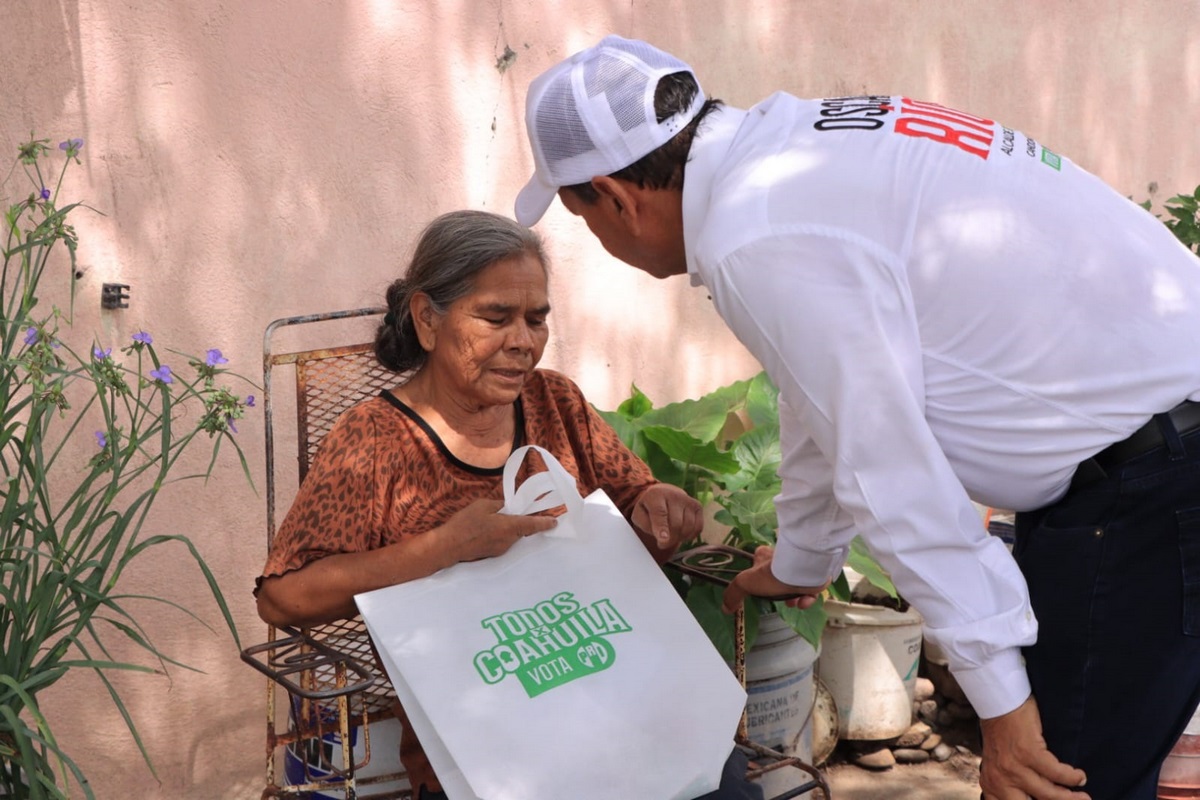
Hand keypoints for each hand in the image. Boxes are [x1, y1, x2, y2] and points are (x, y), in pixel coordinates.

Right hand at [440, 498, 556, 562]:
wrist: (449, 546)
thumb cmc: (465, 523)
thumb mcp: (482, 505)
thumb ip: (499, 505)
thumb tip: (507, 507)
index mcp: (508, 526)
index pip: (531, 524)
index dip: (544, 523)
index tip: (555, 523)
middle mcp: (508, 540)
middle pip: (523, 530)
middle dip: (522, 522)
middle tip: (515, 513)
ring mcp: (502, 549)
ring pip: (513, 536)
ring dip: (510, 529)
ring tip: (494, 521)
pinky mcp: (494, 554)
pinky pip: (504, 542)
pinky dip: (502, 535)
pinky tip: (488, 531)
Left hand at [630, 483, 703, 553]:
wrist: (664, 496)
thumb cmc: (649, 509)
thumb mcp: (639, 515)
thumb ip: (645, 525)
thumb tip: (662, 537)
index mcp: (655, 495)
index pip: (660, 513)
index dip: (662, 527)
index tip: (663, 540)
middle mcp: (674, 494)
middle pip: (675, 524)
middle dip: (669, 540)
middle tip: (662, 544)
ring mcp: (688, 500)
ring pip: (687, 527)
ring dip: (679, 538)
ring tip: (670, 536)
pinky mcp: (697, 506)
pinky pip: (697, 528)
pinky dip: (689, 535)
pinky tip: (680, 533)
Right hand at [721, 546, 827, 613]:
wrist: (801, 571)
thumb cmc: (771, 574)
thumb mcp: (745, 584)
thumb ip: (733, 594)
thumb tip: (725, 608)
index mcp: (764, 556)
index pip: (759, 559)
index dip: (758, 573)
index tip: (759, 586)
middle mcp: (782, 558)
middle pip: (778, 575)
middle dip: (777, 590)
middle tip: (777, 599)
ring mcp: (800, 565)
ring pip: (795, 583)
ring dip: (793, 596)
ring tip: (792, 603)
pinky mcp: (815, 573)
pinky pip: (811, 587)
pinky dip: (807, 597)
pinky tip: (803, 601)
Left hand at [979, 695, 1088, 798]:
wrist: (998, 703)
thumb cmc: (1001, 733)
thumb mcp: (998, 764)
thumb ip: (1010, 784)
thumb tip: (1033, 797)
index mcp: (991, 785)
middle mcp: (999, 780)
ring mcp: (1013, 768)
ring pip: (1049, 794)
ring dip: (1071, 797)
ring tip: (1084, 797)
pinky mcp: (1028, 754)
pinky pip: (1057, 774)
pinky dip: (1072, 777)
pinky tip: (1079, 776)